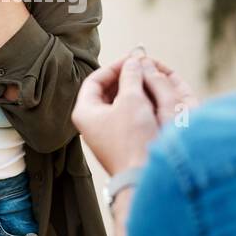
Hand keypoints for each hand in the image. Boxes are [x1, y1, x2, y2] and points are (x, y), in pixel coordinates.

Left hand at [71, 56, 156, 174]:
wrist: (142, 176)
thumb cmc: (133, 139)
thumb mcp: (132, 99)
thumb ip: (131, 76)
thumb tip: (133, 62)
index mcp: (84, 111)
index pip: (94, 79)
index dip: (115, 66)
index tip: (133, 59)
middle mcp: (90, 123)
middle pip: (105, 91)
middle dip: (125, 77)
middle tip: (142, 68)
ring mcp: (104, 134)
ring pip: (117, 103)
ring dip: (133, 90)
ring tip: (149, 81)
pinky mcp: (119, 142)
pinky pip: (126, 116)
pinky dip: (137, 105)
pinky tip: (152, 99)